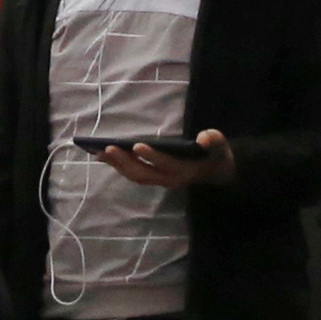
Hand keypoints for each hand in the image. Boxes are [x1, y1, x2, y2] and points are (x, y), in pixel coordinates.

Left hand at [93, 127, 236, 191]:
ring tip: (99, 153)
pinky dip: (119, 166)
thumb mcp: (220, 146)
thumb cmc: (216, 155)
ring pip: (136, 176)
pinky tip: (105, 156)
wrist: (216, 172)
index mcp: (186, 170)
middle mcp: (170, 179)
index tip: (137, 145)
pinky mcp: (155, 179)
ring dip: (117, 165)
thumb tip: (203, 138)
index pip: (166, 164)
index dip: (152, 156)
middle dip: (125, 162)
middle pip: (144, 174)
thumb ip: (214, 140)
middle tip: (108, 148)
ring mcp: (161, 181)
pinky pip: (135, 174)